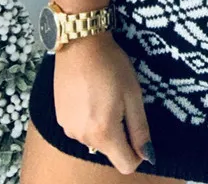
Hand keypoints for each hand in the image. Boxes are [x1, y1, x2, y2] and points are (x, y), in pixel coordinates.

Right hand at [53, 31, 154, 173]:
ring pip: (95, 139)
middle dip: (120, 133)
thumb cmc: (111, 65)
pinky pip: (81, 128)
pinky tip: (90, 94)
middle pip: (110, 151)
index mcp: (104, 133)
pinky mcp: (60, 118)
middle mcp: (83, 138)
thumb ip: (140, 129)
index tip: (139, 130)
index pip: (125, 165)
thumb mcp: (133, 95)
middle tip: (121, 102)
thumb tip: (147, 156)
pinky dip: (89, 118)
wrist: (79, 43)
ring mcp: (68, 129)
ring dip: (103, 125)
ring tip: (104, 94)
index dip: (138, 153)